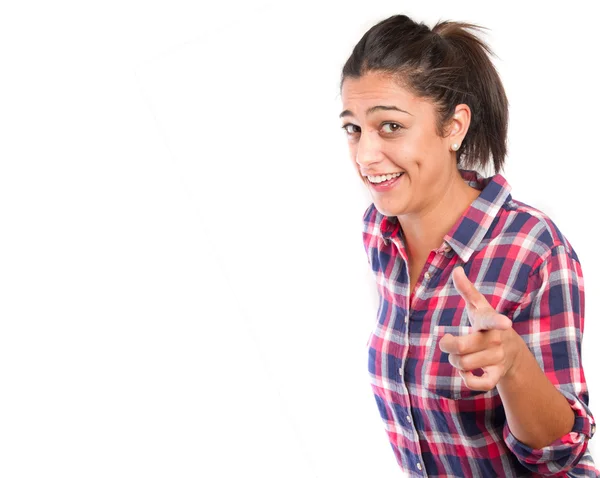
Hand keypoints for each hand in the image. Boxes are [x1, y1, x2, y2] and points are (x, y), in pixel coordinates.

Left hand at [438, 266, 523, 390]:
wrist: (511, 352)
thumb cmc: (487, 325)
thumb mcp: (478, 306)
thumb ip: (467, 289)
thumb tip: (457, 270)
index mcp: (490, 321)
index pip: (493, 320)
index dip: (498, 322)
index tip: (506, 323)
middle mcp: (496, 341)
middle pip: (460, 347)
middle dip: (447, 345)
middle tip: (447, 342)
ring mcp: (497, 359)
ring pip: (463, 364)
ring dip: (454, 362)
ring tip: (458, 356)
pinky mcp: (496, 376)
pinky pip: (477, 385)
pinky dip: (467, 380)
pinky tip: (466, 372)